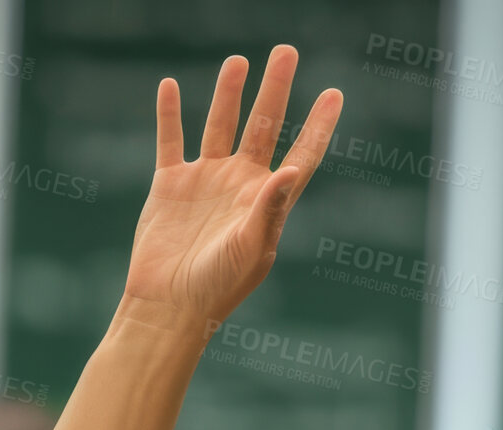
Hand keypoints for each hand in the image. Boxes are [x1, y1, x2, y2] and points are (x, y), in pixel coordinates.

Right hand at [122, 45, 342, 325]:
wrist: (168, 305)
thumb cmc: (217, 286)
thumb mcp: (250, 247)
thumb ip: (270, 207)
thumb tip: (291, 169)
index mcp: (268, 200)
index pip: (301, 153)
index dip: (318, 125)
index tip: (334, 93)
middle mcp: (240, 184)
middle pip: (262, 126)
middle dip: (275, 89)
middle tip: (285, 50)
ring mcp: (205, 181)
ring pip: (219, 124)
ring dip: (228, 93)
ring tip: (238, 61)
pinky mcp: (170, 185)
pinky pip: (170, 140)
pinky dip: (169, 114)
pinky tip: (169, 85)